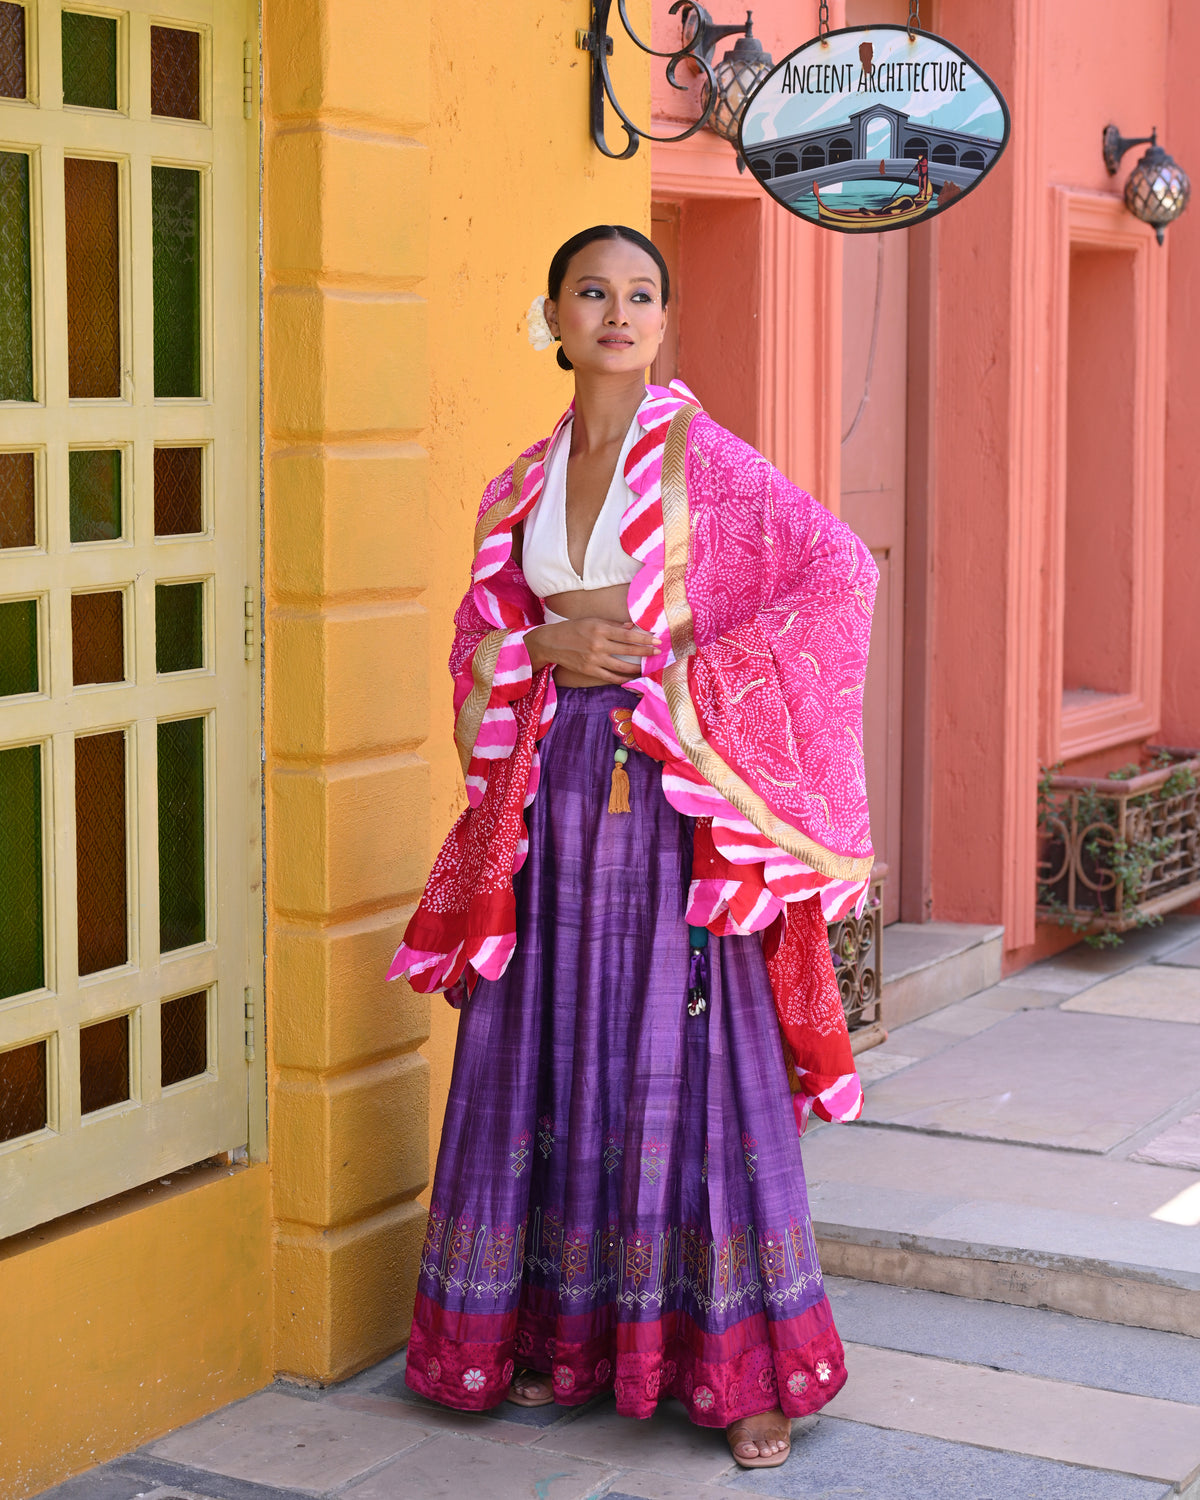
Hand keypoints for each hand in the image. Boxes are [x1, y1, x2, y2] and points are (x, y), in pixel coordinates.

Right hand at [527, 617, 661, 683]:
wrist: (552, 642)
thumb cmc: (573, 628)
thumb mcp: (593, 620)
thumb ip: (613, 624)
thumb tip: (632, 627)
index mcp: (600, 629)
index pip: (628, 635)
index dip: (644, 638)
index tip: (656, 640)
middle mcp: (598, 644)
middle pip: (628, 650)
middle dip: (645, 652)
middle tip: (658, 652)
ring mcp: (594, 659)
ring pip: (621, 666)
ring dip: (637, 667)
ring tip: (647, 667)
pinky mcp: (589, 670)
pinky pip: (610, 677)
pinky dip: (622, 678)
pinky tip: (631, 677)